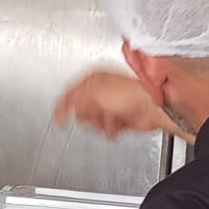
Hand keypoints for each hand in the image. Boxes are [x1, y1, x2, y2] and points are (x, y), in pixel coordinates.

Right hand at [54, 70, 180, 139]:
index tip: (57, 117)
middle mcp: (102, 90)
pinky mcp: (119, 117)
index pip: (70, 92)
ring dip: (100, 123)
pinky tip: (117, 124)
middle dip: (88, 115)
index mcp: (93, 79)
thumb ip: (72, 99)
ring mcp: (111, 104)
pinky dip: (110, 128)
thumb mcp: (92, 93)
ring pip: (93, 121)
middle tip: (96, 114)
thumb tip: (61, 108)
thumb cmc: (130, 93)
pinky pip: (105, 128)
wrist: (151, 107)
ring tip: (110, 118)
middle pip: (81, 110)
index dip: (62, 105)